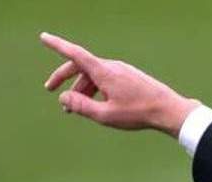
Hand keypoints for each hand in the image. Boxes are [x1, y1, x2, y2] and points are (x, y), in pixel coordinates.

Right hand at [39, 31, 199, 133]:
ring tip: (73, 108)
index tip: (43, 37)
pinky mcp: (129, 77)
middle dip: (63, 77)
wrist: (168, 110)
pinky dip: (94, 89)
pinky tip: (95, 104)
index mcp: (104, 72)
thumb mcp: (105, 115)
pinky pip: (105, 78)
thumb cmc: (138, 113)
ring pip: (93, 75)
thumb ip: (81, 106)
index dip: (57, 45)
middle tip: (50, 90)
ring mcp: (121, 70)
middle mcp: (111, 66)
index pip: (75, 54)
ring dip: (80, 89)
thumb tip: (64, 98)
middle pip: (81, 66)